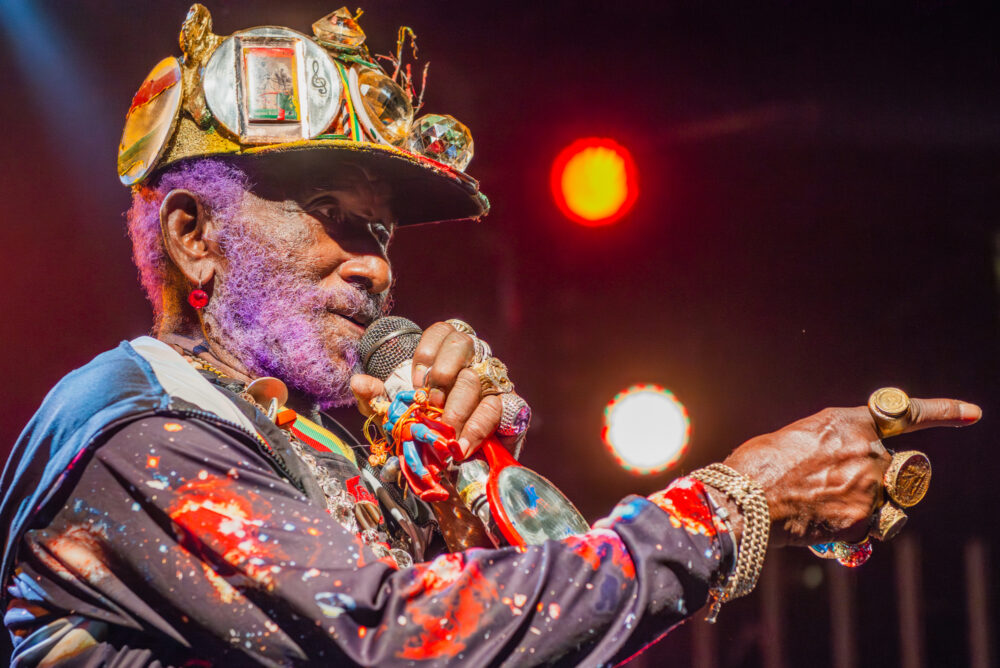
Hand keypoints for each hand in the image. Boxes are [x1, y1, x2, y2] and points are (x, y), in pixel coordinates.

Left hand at [350, 321, 501, 458]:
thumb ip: (376, 397)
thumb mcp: (394, 413)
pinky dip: (478, 428)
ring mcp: (493, 382)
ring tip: (443, 435)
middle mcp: (473, 360)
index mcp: (446, 353)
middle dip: (441, 376)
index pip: (443, 331)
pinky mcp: (511, 408)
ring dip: (456, 409)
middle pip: (463, 346)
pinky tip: (462, 445)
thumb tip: (358, 382)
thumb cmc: (425, 428)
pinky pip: (498, 409)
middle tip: (430, 407)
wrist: (452, 461)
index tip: (415, 382)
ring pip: (477, 380)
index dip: (428, 352)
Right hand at [722, 397, 980, 546]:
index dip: (943, 411)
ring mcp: (870, 488)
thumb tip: (841, 468)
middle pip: (903, 470)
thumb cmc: (759, 466)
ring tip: (829, 508)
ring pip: (890, 502)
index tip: (973, 413)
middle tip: (854, 489)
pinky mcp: (864, 522)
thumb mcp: (798, 438)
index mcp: (849, 423)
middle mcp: (869, 453)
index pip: (907, 414)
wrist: (745, 501)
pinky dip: (851, 531)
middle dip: (888, 481)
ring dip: (870, 507)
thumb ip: (833, 447)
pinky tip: (821, 526)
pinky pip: (872, 529)